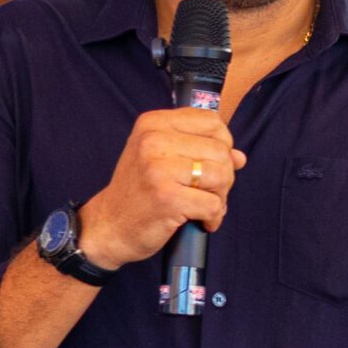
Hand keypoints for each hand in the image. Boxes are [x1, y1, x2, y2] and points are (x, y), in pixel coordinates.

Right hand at [75, 108, 244, 268]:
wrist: (108, 225)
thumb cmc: (138, 191)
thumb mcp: (159, 158)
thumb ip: (198, 150)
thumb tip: (239, 157)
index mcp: (153, 124)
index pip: (212, 121)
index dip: (222, 144)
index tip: (210, 164)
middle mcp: (154, 141)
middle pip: (221, 150)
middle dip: (224, 176)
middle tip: (208, 192)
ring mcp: (159, 169)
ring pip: (222, 175)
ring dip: (221, 197)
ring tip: (205, 206)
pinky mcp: (167, 198)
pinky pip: (214, 205)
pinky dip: (214, 217)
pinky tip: (201, 222)